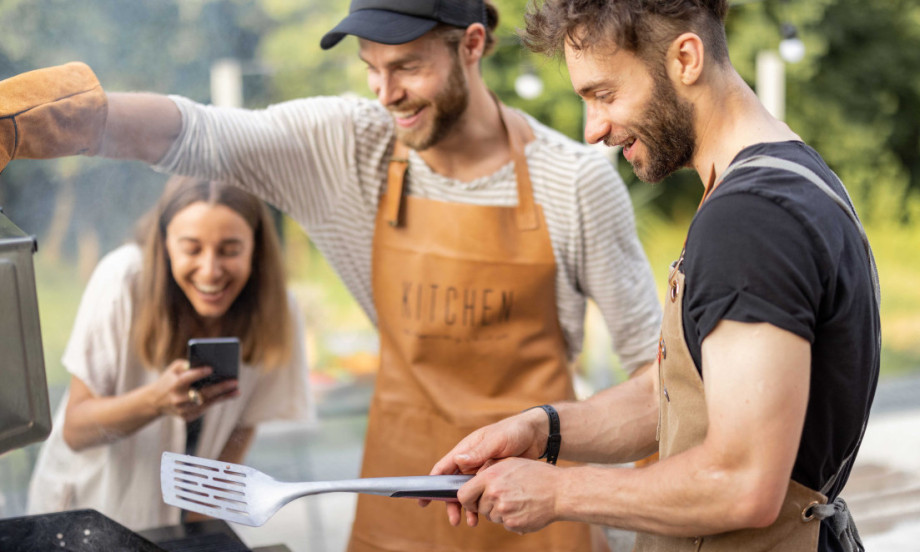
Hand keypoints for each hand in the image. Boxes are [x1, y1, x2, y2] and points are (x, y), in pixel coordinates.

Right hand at [150, 359, 238, 421]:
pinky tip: (228, 396)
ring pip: (206, 403)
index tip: (211, 368)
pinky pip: (204, 409)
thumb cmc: (169, 380)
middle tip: (235, 381)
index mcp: (174, 385)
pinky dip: (216, 401)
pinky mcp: (187, 417)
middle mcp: (178, 399)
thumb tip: (207, 363)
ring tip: (236, 390)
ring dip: (223, 397)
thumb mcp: (173, 369)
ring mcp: (182, 410)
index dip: (198, 373)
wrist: (155, 402)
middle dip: (220, 387)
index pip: (187, 379)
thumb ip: (188, 364)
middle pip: (202, 393)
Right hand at [422, 408, 548, 524]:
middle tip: (454, 520)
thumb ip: (479, 452)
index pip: (444, 468)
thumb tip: (458, 461)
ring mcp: (482, 471)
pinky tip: (485, 517)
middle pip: (454, 486)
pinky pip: (483, 495)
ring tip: (471, 523)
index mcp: (466, 450)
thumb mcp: (497, 440)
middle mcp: (471, 462)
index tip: (423, 499)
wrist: (537, 435)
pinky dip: (481, 506)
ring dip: (467, 508)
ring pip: (468, 493)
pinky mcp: (494, 479)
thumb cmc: (515, 432)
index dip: (431, 483)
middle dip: (451, 503)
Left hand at [457, 458, 560, 532]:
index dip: (466, 499)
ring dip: (499, 511)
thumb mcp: (511, 463)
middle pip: (478, 507)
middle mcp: (494, 494)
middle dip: (486, 504)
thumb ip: (489, 471)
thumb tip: (471, 479)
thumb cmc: (537, 474)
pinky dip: (511, 519)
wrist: (560, 492)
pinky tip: (523, 508)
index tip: (472, 499)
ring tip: (517, 499)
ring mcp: (503, 510)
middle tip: (503, 496)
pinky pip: (504, 523)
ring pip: (491, 516)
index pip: (463, 494)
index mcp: (491, 477)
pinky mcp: (513, 523)